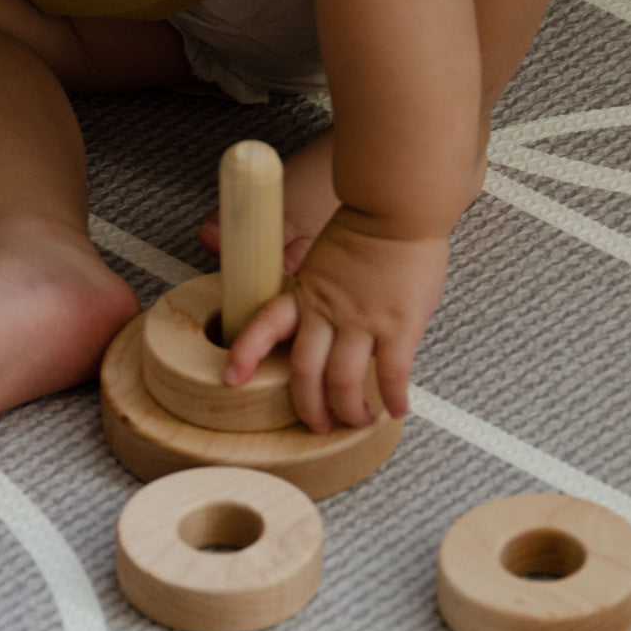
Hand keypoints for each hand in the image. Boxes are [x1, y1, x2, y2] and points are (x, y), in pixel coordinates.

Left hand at [225, 214, 448, 432]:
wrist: (398, 206)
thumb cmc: (369, 228)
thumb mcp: (327, 260)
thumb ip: (324, 295)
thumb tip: (330, 327)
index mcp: (307, 293)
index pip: (265, 324)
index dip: (246, 353)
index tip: (232, 378)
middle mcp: (329, 311)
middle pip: (306, 372)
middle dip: (309, 407)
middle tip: (317, 424)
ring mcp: (363, 321)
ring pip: (344, 381)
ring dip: (348, 410)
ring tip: (357, 421)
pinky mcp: (398, 325)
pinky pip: (392, 373)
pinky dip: (392, 398)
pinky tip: (396, 411)